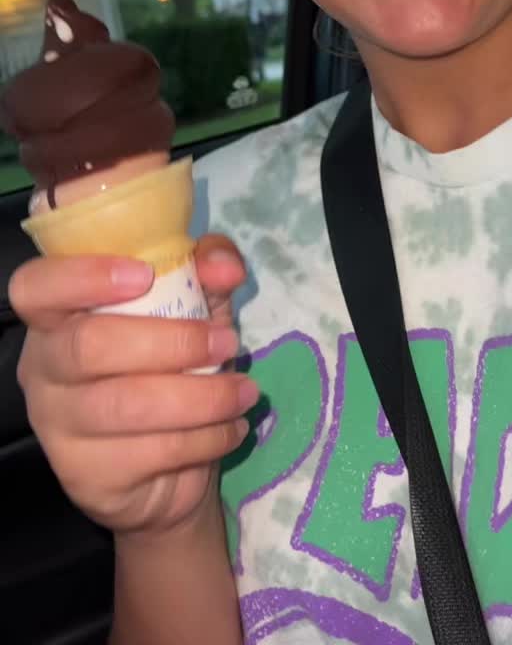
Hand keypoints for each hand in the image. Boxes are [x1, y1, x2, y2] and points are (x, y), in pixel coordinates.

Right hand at [9, 234, 257, 537]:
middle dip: (172, 342)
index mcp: (56, 315)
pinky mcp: (86, 476)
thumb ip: (206, 269)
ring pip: (125, 405)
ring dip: (201, 397)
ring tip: (244, 392)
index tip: (144, 274)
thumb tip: (226, 267)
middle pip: (88, 346)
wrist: (171, 466)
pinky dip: (205, 438)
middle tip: (228, 342)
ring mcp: (57, 426)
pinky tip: (231, 428)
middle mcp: (43, 368)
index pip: (36, 287)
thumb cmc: (172, 364)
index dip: (83, 276)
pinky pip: (149, 452)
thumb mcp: (193, 305)